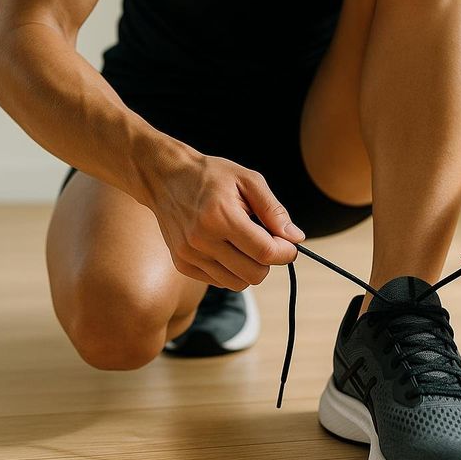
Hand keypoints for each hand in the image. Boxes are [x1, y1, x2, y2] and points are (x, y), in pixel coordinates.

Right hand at [142, 151, 303, 289]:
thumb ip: (274, 210)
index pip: (265, 252)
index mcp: (220, 216)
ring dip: (250, 267)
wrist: (165, 177)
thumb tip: (295, 238)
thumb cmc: (211, 175)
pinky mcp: (182, 263)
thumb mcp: (248, 180)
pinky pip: (220, 282)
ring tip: (246, 243)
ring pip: (238, 283)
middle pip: (254, 274)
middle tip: (267, 241)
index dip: (286, 252)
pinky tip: (228, 248)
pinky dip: (231, 270)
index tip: (289, 243)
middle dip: (269, 261)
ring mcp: (189, 254)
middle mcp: (202, 240)